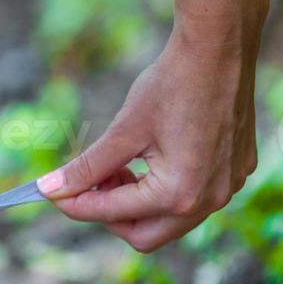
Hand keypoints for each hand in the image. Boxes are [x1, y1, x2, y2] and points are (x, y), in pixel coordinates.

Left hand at [40, 5, 264, 252]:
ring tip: (117, 168)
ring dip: (136, 203)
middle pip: (144, 235)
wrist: (219, 48)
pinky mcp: (235, 172)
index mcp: (178, 193)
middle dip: (109, 214)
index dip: (75, 204)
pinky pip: (193, 198)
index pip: (111, 214)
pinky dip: (163, 190)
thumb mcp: (122, 130)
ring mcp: (228, 188)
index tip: (50, 192)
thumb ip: (86, 167)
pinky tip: (148, 158)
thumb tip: (47, 189)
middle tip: (90, 183)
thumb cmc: (170, 85)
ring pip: (169, 220)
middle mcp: (209, 200)